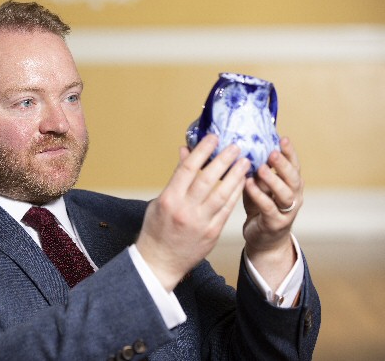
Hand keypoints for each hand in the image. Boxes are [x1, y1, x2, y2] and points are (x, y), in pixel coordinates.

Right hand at [136, 135, 249, 290]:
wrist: (159, 262)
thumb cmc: (156, 229)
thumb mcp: (160, 201)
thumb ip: (176, 178)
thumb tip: (186, 153)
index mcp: (169, 199)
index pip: (188, 169)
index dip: (202, 151)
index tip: (213, 138)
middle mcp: (185, 209)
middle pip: (208, 179)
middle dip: (224, 160)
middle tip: (235, 146)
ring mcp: (200, 222)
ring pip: (222, 194)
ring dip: (236, 176)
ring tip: (244, 162)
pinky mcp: (212, 233)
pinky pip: (227, 209)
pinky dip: (235, 194)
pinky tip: (242, 182)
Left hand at [243, 137, 302, 289]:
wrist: (264, 239)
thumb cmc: (260, 206)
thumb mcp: (260, 185)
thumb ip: (257, 170)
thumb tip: (243, 147)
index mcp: (291, 184)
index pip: (294, 165)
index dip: (290, 152)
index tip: (283, 138)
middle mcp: (294, 196)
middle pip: (294, 178)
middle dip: (283, 164)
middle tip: (272, 153)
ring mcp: (287, 211)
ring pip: (285, 194)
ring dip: (273, 180)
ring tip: (260, 169)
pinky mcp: (276, 224)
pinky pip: (269, 208)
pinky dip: (259, 196)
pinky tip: (249, 185)